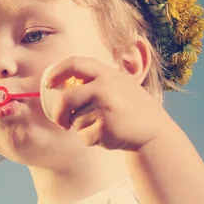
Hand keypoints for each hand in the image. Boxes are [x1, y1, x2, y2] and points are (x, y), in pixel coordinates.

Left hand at [44, 56, 173, 151]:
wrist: (154, 131)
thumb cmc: (130, 107)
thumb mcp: (117, 85)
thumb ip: (93, 81)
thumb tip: (59, 84)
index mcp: (106, 74)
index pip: (75, 63)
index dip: (57, 72)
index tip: (49, 84)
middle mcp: (105, 88)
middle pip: (66, 98)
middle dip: (59, 113)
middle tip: (61, 122)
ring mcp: (106, 108)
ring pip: (75, 120)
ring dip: (82, 127)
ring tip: (103, 125)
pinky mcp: (106, 129)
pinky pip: (84, 136)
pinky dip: (90, 139)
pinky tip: (107, 135)